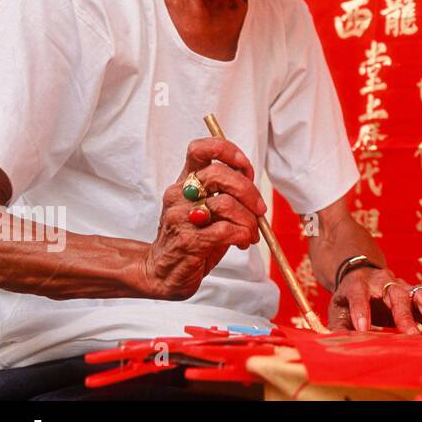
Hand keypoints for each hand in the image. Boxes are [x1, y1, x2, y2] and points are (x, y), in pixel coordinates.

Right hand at [139, 137, 265, 300]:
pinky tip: (242, 242)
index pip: (199, 149)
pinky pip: (225, 229)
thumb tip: (252, 181)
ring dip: (248, 219)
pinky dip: (242, 234)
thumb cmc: (192, 238)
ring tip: (250, 232)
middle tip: (259, 209)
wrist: (162, 272)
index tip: (244, 166)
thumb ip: (227, 191)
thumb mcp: (209, 209)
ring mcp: (180, 217)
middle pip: (219, 173)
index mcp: (185, 182)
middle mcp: (179, 194)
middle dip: (248, 191)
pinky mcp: (188, 240)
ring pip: (226, 203)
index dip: (226, 150)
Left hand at [328, 267, 421, 337]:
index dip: (361, 310)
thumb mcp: (337, 308)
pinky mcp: (416, 296)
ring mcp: (404, 287)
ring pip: (421, 295)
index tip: (362, 329)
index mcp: (360, 283)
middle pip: (397, 295)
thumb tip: (338, 344)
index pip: (359, 294)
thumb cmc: (349, 296)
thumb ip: (338, 325)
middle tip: (410, 335)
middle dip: (404, 315)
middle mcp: (385, 283)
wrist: (362, 271)